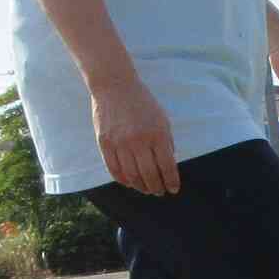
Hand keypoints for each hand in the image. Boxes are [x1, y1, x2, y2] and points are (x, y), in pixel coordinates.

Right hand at [91, 74, 179, 194]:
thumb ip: (166, 142)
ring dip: (140, 187)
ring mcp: (120, 143)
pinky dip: (123, 179)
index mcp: (157, 134)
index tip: (173, 189)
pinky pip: (114, 169)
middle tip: (159, 192)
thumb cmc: (142, 103)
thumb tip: (168, 167)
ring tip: (146, 189)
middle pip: (149, 175)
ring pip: (132, 176)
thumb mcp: (162, 120)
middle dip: (156, 188)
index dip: (171, 181)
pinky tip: (130, 182)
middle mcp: (139, 140)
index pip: (167, 166)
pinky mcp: (104, 143)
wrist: (115, 86)